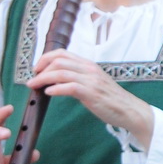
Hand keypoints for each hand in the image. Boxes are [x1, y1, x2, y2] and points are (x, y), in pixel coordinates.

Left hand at [29, 49, 155, 148]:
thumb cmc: (111, 99)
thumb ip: (78, 78)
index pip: (62, 53)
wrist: (130, 110)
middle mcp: (89, 69)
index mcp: (88, 65)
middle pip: (58, 60)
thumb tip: (56, 79)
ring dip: (43, 79)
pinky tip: (48, 93)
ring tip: (34, 86)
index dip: (45, 58)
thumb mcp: (93, 83)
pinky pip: (69, 87)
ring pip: (61, 72)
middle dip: (40, 69)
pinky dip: (55, 88)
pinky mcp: (92, 93)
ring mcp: (91, 80)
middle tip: (32, 79)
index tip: (36, 69)